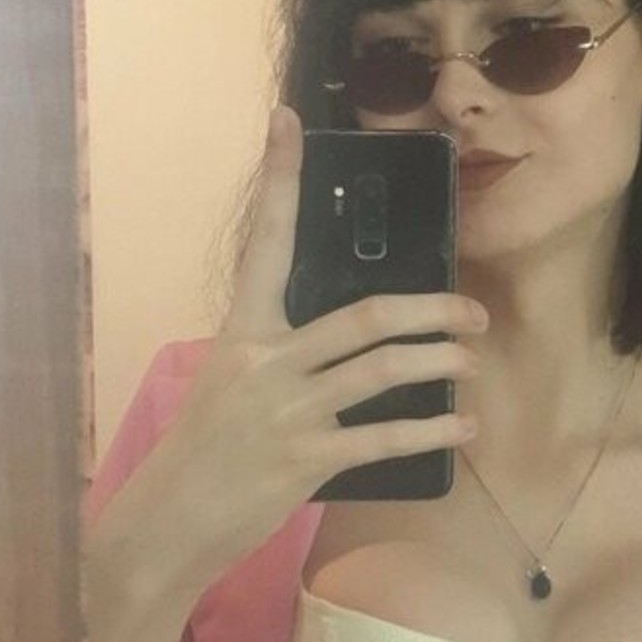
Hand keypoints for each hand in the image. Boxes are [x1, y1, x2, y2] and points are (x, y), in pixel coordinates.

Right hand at [153, 106, 486, 575]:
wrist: (168, 521)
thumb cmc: (203, 454)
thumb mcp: (228, 386)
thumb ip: (274, 357)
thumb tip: (334, 345)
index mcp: (242, 331)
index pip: (265, 241)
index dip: (279, 179)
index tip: (289, 120)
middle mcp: (267, 361)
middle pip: (366, 315)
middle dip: (432, 309)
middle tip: (472, 312)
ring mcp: (289, 410)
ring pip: (383, 368)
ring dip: (440, 360)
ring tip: (472, 358)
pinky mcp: (308, 459)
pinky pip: (385, 437)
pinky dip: (433, 430)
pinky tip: (463, 426)